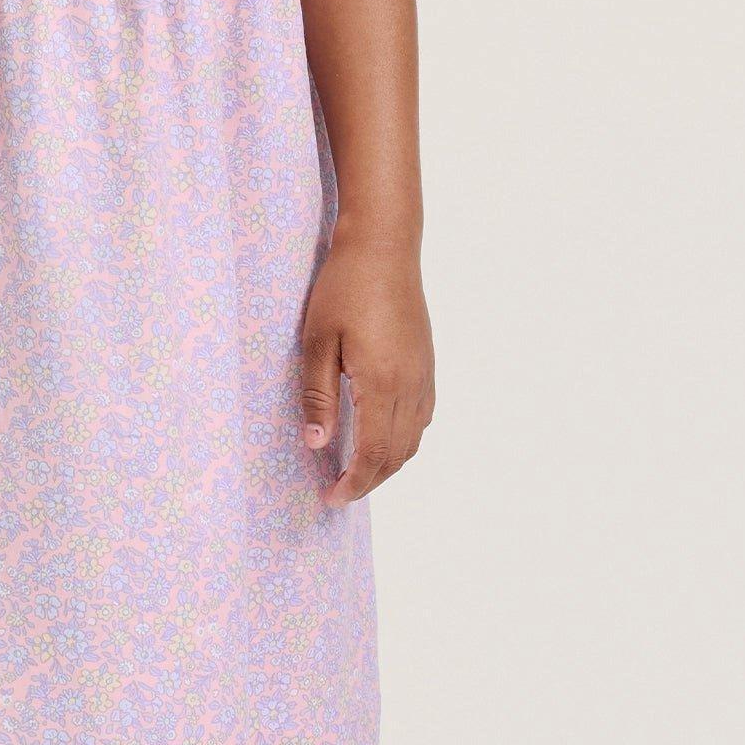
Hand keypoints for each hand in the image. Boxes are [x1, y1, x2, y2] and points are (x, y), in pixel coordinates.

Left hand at [298, 230, 433, 505]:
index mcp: (383, 384)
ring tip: (358, 472)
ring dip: (388, 464)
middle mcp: (411, 385)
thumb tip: (318, 445)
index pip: (373, 453)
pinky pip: (422, 417)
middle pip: (397, 454)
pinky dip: (403, 440)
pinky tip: (383, 437)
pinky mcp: (426, 363)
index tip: (331, 498)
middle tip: (339, 493)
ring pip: (414, 439)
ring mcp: (424, 374)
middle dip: (369, 481)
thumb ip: (318, 397)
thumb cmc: (344, 289)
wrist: (384, 246)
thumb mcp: (317, 342)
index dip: (354, 483)